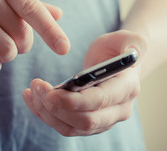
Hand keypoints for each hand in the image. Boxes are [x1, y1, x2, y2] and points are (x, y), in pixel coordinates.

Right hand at [0, 0, 69, 74]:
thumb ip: (28, 2)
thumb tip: (58, 15)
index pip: (32, 8)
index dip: (51, 31)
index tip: (65, 49)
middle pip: (21, 34)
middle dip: (23, 45)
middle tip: (13, 41)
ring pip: (4, 50)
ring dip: (7, 56)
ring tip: (0, 48)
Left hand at [23, 30, 147, 135]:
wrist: (117, 62)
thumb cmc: (119, 48)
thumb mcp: (128, 38)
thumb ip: (134, 43)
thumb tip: (131, 52)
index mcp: (127, 88)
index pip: (99, 102)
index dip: (73, 101)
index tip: (50, 92)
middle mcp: (118, 110)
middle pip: (86, 121)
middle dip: (57, 108)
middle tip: (37, 88)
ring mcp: (104, 120)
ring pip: (72, 127)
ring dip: (48, 113)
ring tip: (32, 91)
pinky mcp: (89, 122)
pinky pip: (65, 126)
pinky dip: (46, 115)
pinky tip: (32, 98)